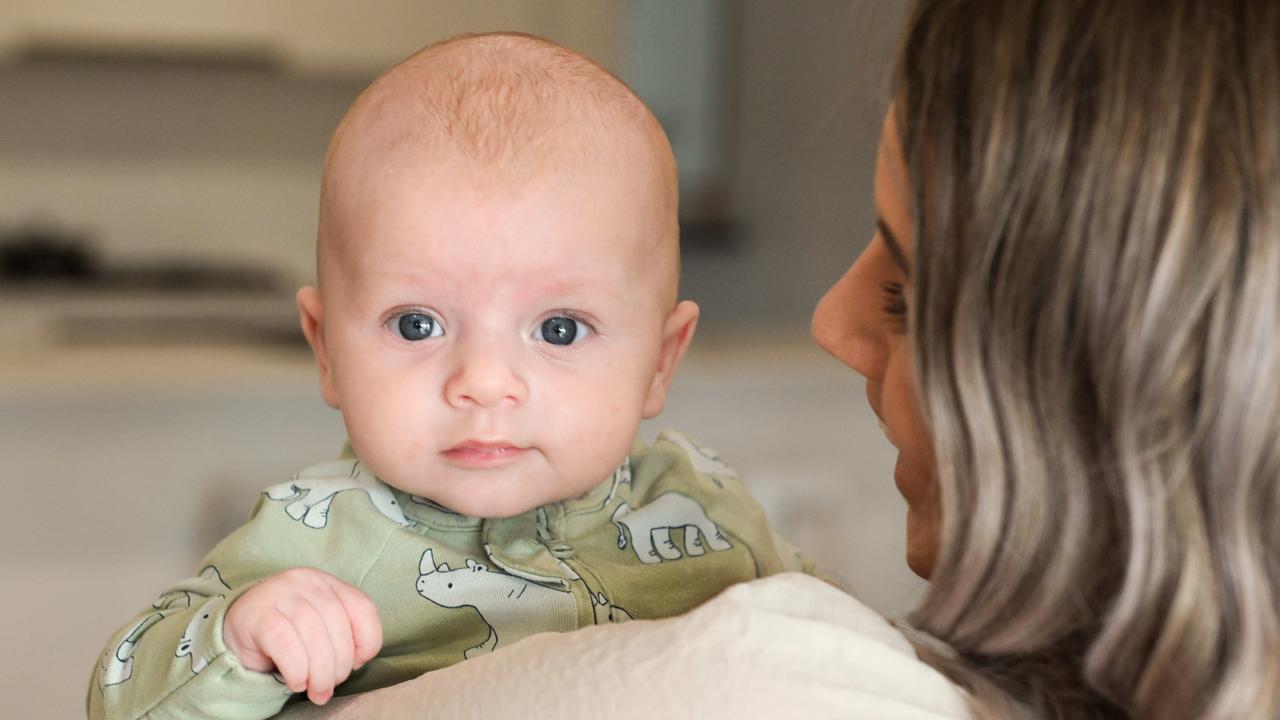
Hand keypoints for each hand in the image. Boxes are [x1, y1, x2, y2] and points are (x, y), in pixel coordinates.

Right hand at [223, 567, 381, 704]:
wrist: (237, 627)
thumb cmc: (286, 632)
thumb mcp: (319, 626)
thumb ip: (341, 634)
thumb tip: (357, 661)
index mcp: (327, 583)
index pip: (362, 607)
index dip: (368, 640)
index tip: (357, 663)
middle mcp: (306, 582)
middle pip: (338, 625)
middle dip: (340, 665)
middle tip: (330, 686)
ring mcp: (280, 594)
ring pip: (313, 636)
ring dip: (320, 672)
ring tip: (316, 691)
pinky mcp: (258, 615)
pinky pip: (286, 645)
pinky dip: (297, 670)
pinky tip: (296, 682)